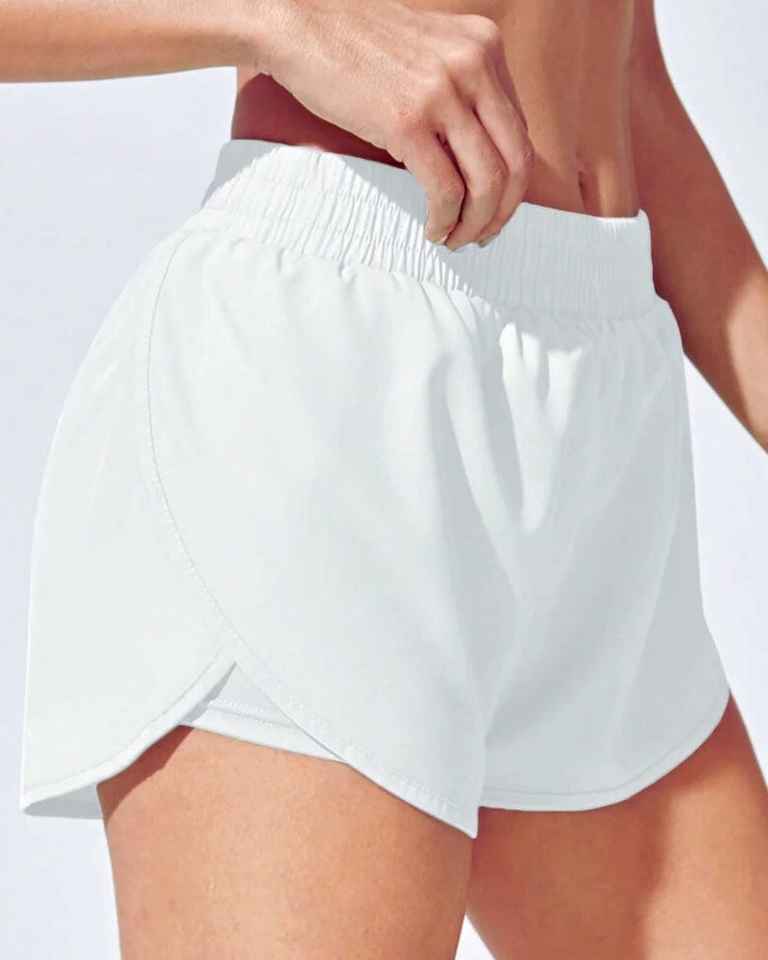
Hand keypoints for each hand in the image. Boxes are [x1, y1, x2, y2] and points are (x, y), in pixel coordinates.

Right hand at [256, 0, 533, 248]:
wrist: (298, 23)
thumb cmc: (354, 42)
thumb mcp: (430, 50)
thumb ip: (461, 86)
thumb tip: (477, 149)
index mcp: (484, 45)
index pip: (519, 130)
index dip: (513, 181)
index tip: (496, 206)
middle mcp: (473, 64)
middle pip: (515, 161)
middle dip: (503, 211)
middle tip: (484, 234)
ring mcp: (442, 93)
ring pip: (487, 182)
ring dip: (475, 224)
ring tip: (456, 239)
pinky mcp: (407, 122)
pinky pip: (446, 190)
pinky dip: (445, 221)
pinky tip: (434, 230)